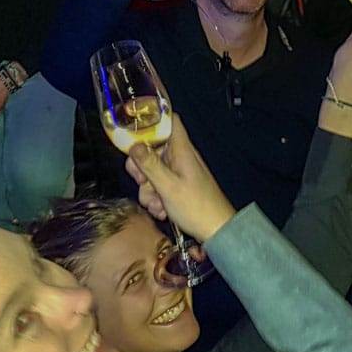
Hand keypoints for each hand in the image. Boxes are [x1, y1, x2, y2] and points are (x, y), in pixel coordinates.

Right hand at [125, 114, 236, 241]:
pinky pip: (160, 184)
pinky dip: (157, 197)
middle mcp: (180, 157)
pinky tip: (162, 209)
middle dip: (142, 168)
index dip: (151, 123)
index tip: (134, 138)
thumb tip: (134, 145)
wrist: (217, 230)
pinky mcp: (179, 185)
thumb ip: (149, 164)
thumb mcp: (168, 187)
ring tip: (156, 203)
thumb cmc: (199, 208)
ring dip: (149, 189)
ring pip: (153, 170)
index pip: (169, 121)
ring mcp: (180, 171)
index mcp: (181, 150)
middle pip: (152, 149)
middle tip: (143, 183)